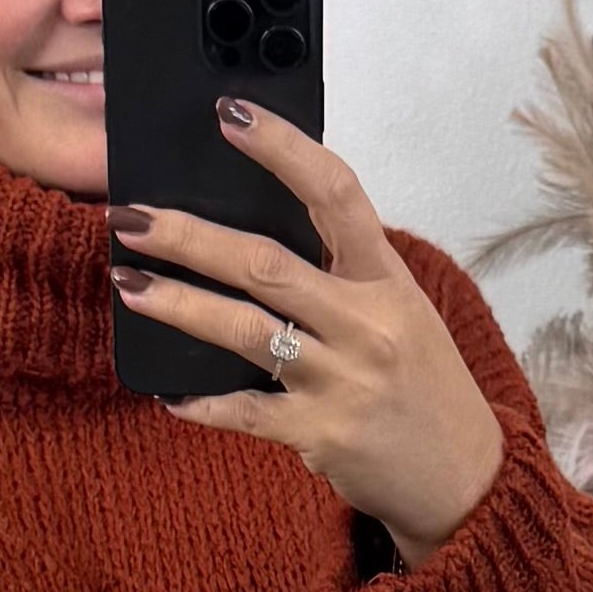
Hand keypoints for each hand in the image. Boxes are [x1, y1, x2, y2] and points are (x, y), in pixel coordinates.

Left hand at [107, 98, 508, 567]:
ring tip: (130, 283)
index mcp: (388, 278)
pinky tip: (167, 392)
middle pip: (265, 264)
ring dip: (179, 304)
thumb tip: (253, 235)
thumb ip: (342, 274)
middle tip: (129, 217)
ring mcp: (342, 381)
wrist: (463, 476)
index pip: (335, 193)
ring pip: (245, 330)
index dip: (282, 149)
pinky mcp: (319, 434)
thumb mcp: (402, 312)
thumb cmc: (423, 384)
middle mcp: (367, 323)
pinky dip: (201, 402)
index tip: (230, 115)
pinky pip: (244, 411)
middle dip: (189, 236)